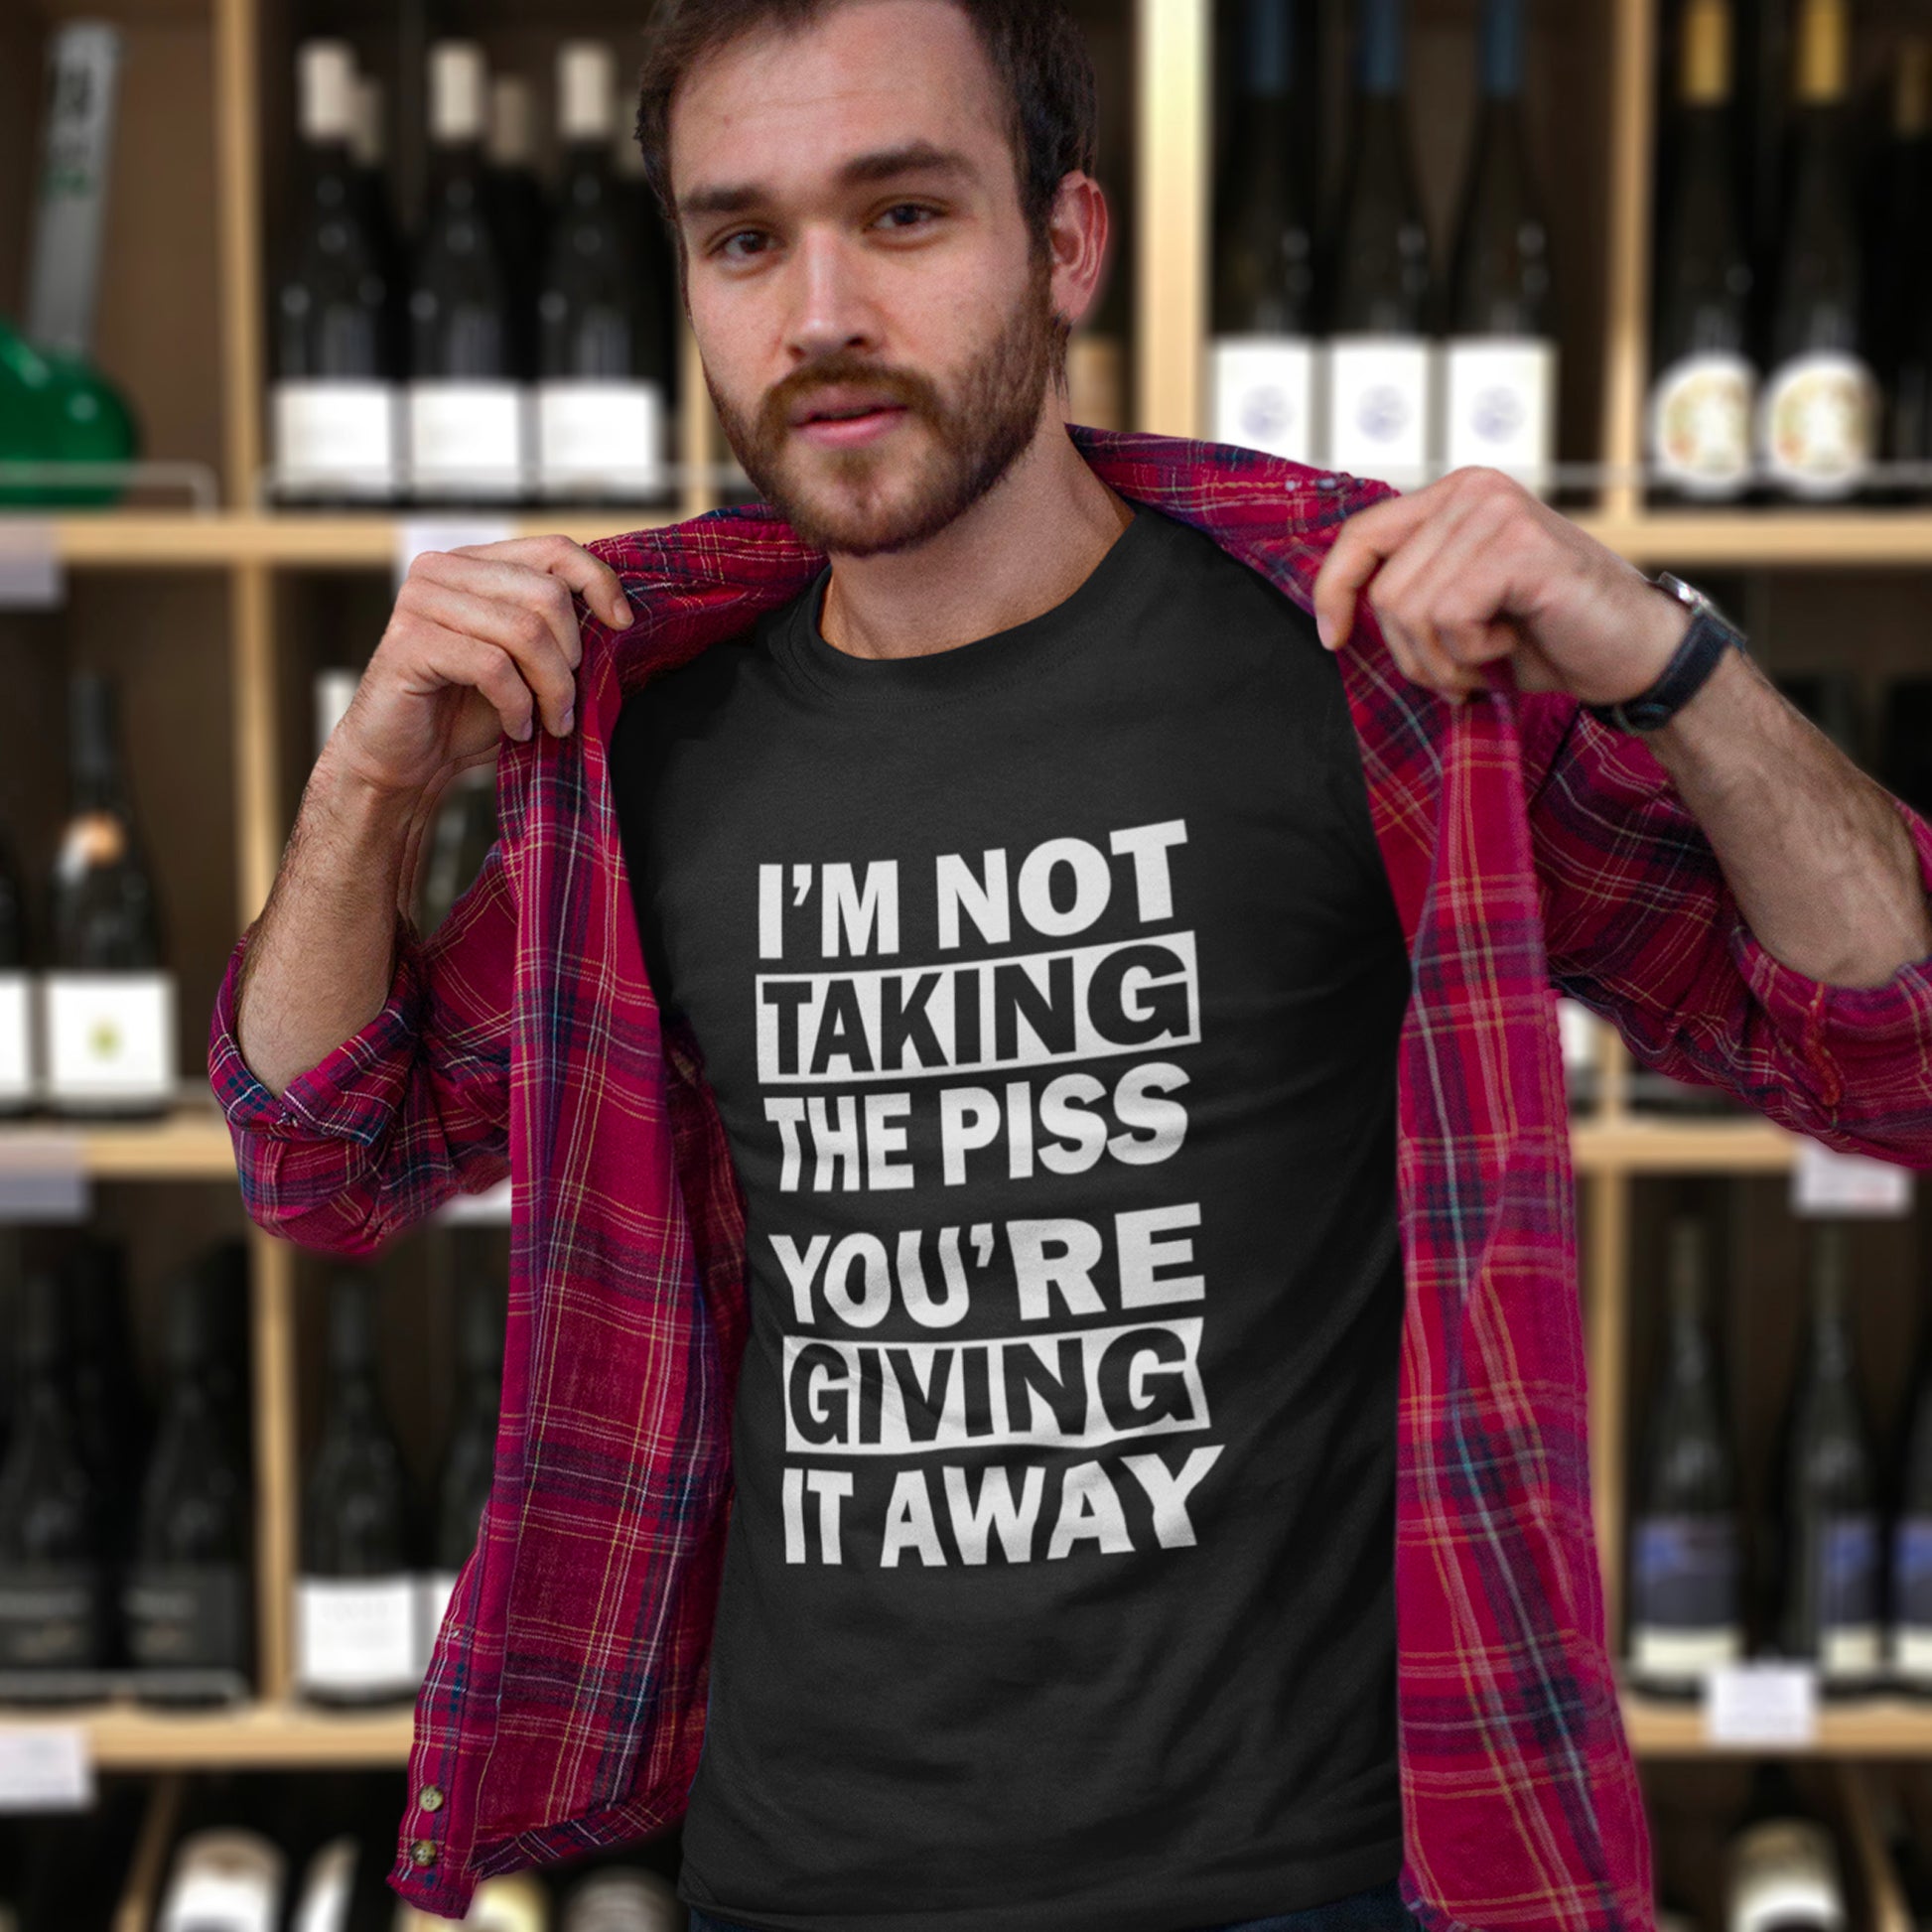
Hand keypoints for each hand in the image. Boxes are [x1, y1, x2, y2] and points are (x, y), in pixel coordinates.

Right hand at [327, 535, 635, 801]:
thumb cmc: (469, 712)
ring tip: (549, 722)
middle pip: (546, 594)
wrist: (408, 761)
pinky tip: (516, 727)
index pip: (554, 549)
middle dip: (571, 659)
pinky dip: (517, 705)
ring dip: (551, 688)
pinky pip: (492, 666)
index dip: (598, 583)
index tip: (622, 626)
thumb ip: (557, 629)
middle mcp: (442, 570)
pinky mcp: (409, 642)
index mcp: (475, 564)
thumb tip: (621, 615)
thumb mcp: (527, 663)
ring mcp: (420, 601)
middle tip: (566, 704)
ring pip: (524, 631)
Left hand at [1310, 467, 1690, 708]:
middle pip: (1384, 589)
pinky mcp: (1520, 546)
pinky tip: (1511, 645)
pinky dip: (1472, 652)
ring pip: (1411, 608)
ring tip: (1489, 659)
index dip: (1333, 590)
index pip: (1361, 534)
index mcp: (1455, 496)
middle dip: (1412, 652)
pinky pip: (1449, 615)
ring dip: (1444, 659)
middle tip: (1460, 670)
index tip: (1332, 639)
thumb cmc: (1547, 636)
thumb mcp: (1460, 606)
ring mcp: (1498, 512)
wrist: (1631, 655)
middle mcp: (1474, 490)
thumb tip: (1335, 610)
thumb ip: (1411, 588)